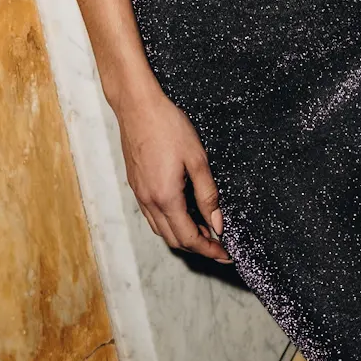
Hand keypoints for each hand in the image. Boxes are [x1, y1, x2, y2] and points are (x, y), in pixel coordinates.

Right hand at [114, 76, 231, 262]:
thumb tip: (217, 224)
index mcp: (166, 197)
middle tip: (218, 243)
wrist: (137, 106)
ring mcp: (140, 194)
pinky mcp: (136, 184)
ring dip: (182, 236)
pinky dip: (169, 223)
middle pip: (173, 239)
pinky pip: (152, 216)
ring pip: (161, 230)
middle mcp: (149, 201)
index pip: (189, 238)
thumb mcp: (197, 159)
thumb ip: (208, 195)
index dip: (209, 250)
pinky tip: (182, 211)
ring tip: (203, 228)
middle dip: (197, 246)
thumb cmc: (167, 126)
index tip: (225, 255)